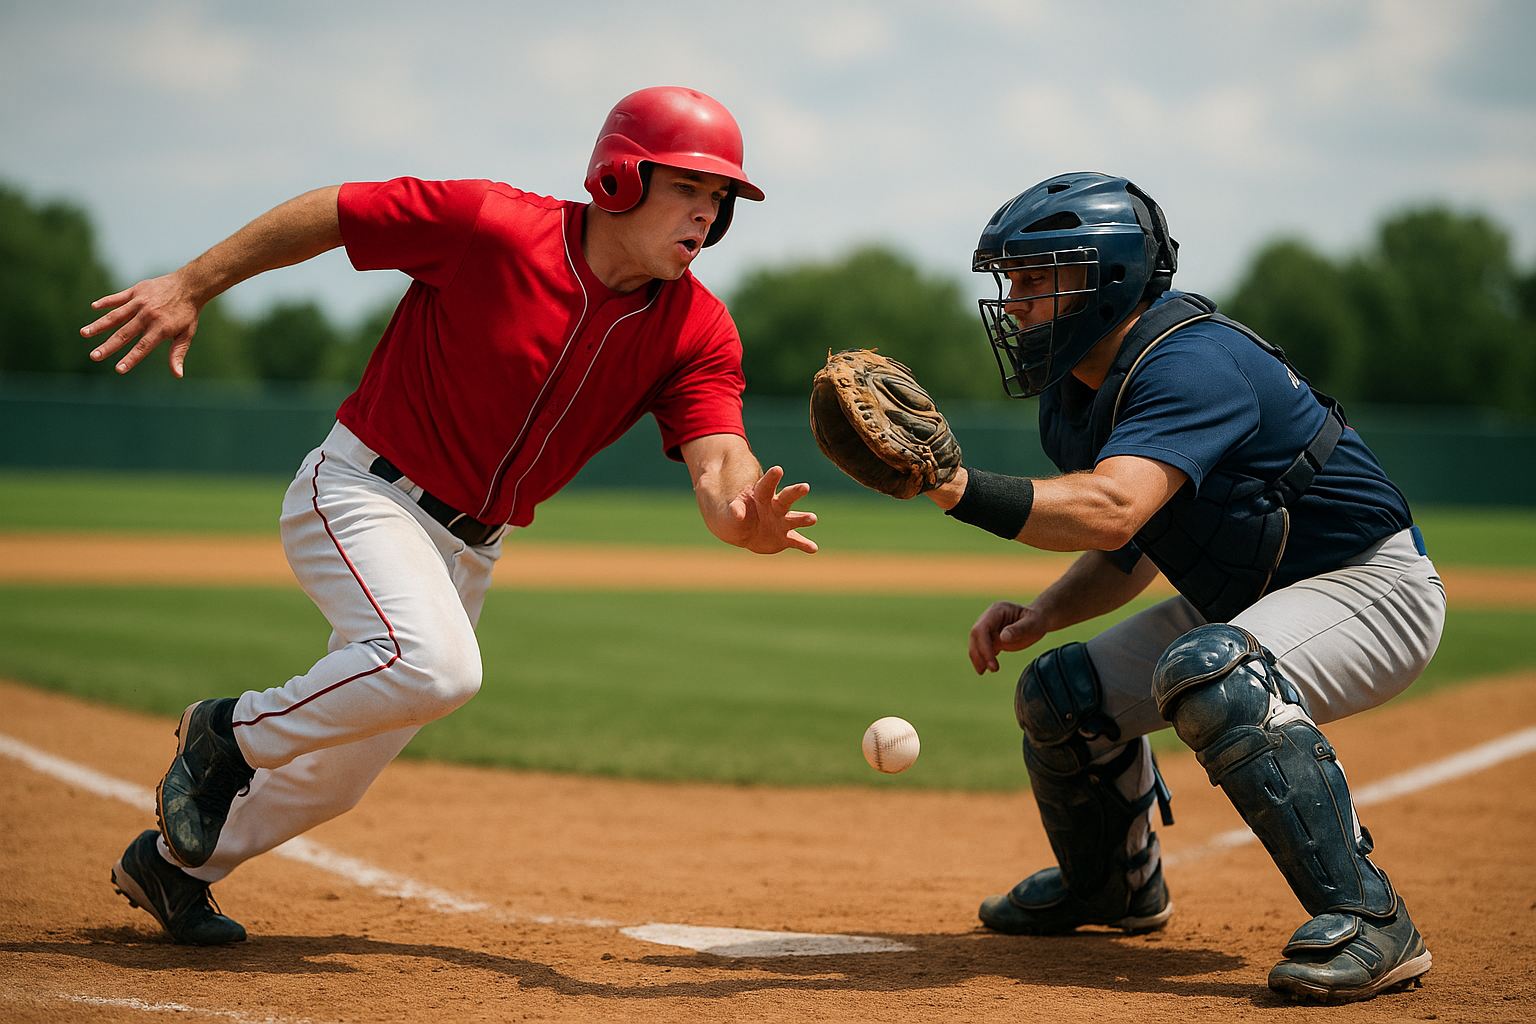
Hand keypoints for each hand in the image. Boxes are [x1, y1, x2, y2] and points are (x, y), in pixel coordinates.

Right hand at [80, 272, 201, 375]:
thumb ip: (177, 353)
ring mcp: (140, 302)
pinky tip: (94, 308)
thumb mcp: (186, 334)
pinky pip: (118, 297)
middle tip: (94, 356)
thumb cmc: (188, 313)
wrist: (190, 285)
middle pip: (124, 333)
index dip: (131, 358)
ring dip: (99, 325)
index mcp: (161, 328)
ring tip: (84, 333)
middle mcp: (148, 315)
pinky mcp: (136, 291)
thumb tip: (178, 374)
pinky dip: (106, 302)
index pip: (143, 347)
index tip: (118, 369)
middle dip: (108, 346)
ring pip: (116, 315)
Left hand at [725, 465, 817, 553]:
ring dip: (804, 519)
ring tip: (813, 518)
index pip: (767, 484)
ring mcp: (782, 522)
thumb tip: (737, 513)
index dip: (772, 477)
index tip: (778, 469)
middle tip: (805, 487)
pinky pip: (796, 541)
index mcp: (762, 495)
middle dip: (795, 492)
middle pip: (786, 497)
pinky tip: (813, 548)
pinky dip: (804, 545)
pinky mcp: (786, 538)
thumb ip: (736, 510)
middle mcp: (776, 506)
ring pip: (795, 519)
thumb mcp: (731, 512)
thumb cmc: (736, 516)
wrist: (743, 534)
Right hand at [968, 600, 1048, 673]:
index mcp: (997, 610)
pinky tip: (985, 668)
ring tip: (984, 671)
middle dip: (980, 653)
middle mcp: (989, 618)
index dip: (984, 645)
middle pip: (975, 636)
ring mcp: (988, 628)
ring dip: (978, 658)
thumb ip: (1019, 629)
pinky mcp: (991, 638)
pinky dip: (982, 659)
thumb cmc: (1036, 619)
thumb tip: (1003, 637)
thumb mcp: (1032, 623)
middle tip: (993, 669)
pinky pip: (981, 648)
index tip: (992, 662)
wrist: (1038, 620)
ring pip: (975, 643)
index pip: (982, 628)